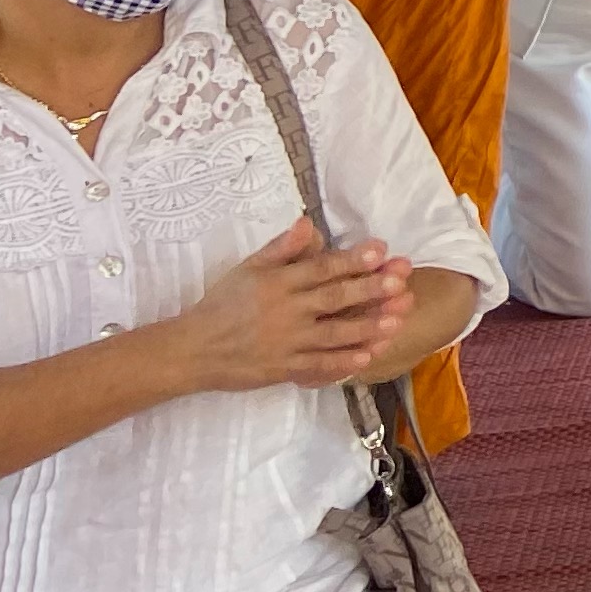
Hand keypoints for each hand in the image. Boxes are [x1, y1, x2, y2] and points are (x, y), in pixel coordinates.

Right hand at [169, 217, 414, 390]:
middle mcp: (285, 312)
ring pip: (331, 335)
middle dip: (367, 291)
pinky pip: (316, 367)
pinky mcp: (283, 369)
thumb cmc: (222, 304)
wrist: (192, 349)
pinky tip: (366, 358)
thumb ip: (280, 248)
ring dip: (364, 328)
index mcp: (278, 284)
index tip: (380, 250)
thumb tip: (307, 222)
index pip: (320, 268)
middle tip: (398, 283)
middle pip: (332, 299)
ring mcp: (285, 343)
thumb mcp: (247, 269)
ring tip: (395, 322)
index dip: (351, 259)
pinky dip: (341, 363)